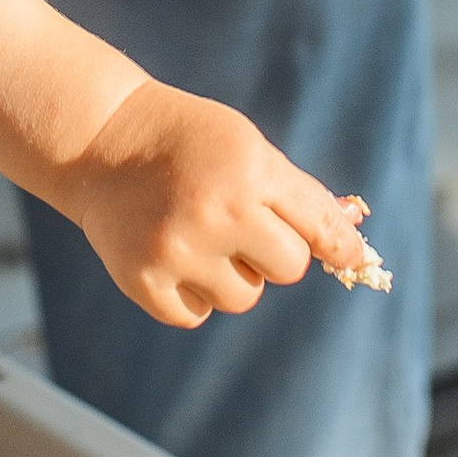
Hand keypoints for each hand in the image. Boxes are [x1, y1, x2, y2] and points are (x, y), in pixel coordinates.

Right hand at [54, 79, 375, 330]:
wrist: (101, 142)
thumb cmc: (189, 143)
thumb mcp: (248, 148)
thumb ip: (301, 197)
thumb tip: (355, 246)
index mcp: (249, 172)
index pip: (319, 228)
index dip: (341, 247)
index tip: (351, 257)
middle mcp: (214, 213)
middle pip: (289, 269)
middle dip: (274, 252)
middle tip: (240, 223)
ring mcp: (175, 250)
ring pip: (243, 297)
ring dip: (232, 276)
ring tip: (201, 236)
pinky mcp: (142, 280)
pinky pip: (196, 315)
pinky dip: (192, 295)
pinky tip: (173, 255)